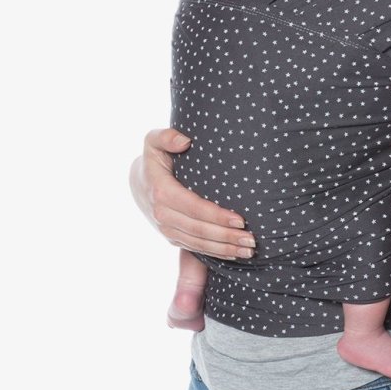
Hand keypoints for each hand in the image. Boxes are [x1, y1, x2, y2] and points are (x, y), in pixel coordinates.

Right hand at [129, 127, 256, 260]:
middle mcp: (162, 214)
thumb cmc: (155, 157)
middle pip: (199, 230)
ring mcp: (166, 229)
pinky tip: (235, 253)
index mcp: (161, 191)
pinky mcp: (171, 237)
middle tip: (252, 240)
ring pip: (198, 243)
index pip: (193, 207)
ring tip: (249, 250)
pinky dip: (216, 253)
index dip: (217, 216)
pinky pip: (195, 248)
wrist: (138, 181)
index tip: (240, 220)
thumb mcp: (153, 141)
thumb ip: (166, 136)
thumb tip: (184, 141)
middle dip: (227, 236)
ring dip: (225, 248)